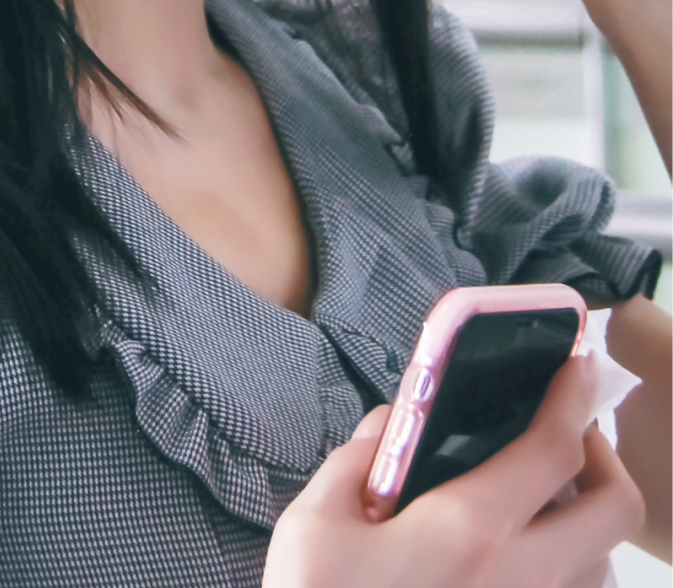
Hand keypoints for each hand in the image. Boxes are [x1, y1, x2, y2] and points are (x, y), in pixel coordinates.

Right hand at [262, 353, 642, 587]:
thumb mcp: (313, 523)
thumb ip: (358, 460)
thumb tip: (393, 423)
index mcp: (469, 530)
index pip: (552, 451)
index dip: (573, 397)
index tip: (579, 361)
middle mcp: (521, 579)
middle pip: (615, 510)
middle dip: (605, 457)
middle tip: (567, 435)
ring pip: (605, 566)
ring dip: (590, 520)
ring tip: (549, 499)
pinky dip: (573, 574)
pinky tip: (530, 559)